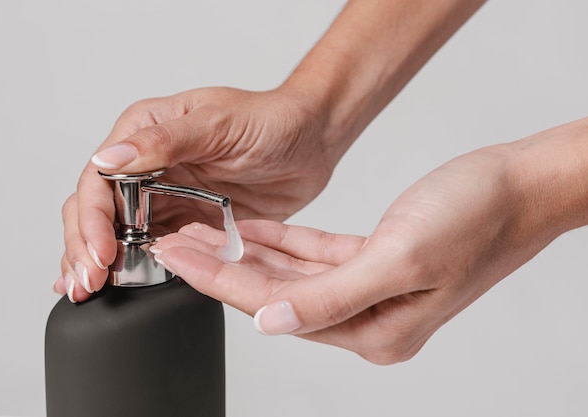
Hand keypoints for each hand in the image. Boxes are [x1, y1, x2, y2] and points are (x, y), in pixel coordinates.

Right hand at [56, 86, 336, 301]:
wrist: (310, 144)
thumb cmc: (270, 120)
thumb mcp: (217, 123)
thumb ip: (165, 141)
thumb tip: (108, 158)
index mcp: (145, 134)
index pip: (99, 180)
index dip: (92, 220)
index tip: (100, 253)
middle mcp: (148, 166)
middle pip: (99, 211)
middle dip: (85, 247)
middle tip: (87, 282)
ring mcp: (167, 196)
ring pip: (118, 233)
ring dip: (101, 262)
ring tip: (89, 291)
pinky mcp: (189, 221)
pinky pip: (154, 247)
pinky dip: (134, 267)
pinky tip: (119, 284)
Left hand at [152, 137, 581, 363]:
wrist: (521, 187)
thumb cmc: (478, 218)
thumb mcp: (401, 258)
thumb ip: (331, 297)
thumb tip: (271, 323)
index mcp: (374, 330)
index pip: (275, 306)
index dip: (220, 281)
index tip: (180, 260)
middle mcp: (368, 316)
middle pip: (274, 294)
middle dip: (221, 267)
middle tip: (176, 245)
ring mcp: (369, 288)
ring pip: (289, 274)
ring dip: (245, 252)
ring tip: (202, 233)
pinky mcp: (374, 258)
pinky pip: (315, 254)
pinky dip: (281, 241)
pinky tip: (251, 229)